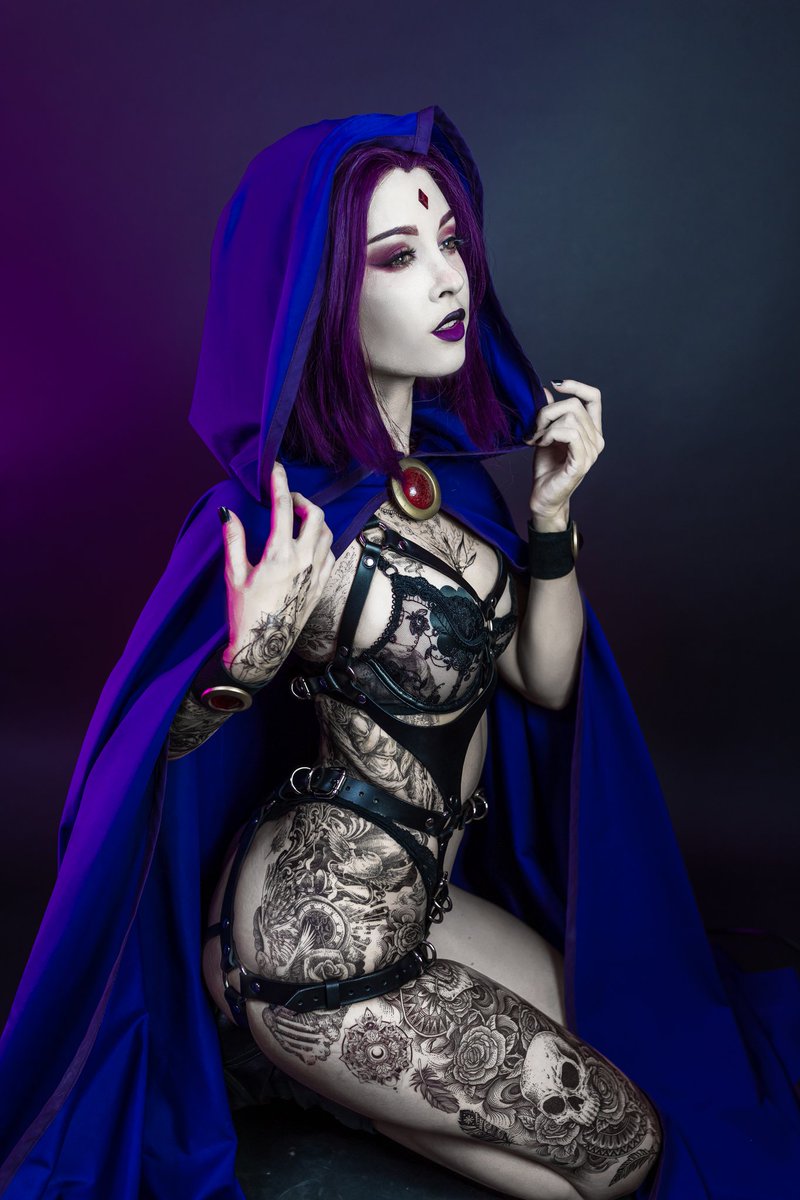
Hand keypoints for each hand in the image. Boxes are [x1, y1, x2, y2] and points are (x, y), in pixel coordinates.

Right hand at [219, 462, 334, 686]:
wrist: (264, 648)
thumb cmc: (245, 613)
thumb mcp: (234, 576)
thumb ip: (234, 540)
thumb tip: (228, 512)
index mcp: (279, 555)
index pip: (284, 507)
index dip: (280, 482)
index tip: (276, 468)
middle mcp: (304, 561)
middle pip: (315, 515)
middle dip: (302, 500)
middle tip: (288, 499)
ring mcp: (317, 573)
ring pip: (327, 533)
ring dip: (314, 520)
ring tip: (298, 519)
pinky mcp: (323, 585)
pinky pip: (331, 553)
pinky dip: (323, 541)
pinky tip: (310, 543)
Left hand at [523, 379, 604, 526]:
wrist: (543, 496)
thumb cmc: (546, 467)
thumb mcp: (545, 433)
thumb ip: (549, 413)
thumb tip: (545, 389)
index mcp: (591, 430)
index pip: (594, 397)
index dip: (577, 386)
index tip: (556, 385)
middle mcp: (596, 439)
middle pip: (574, 405)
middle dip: (548, 412)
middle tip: (535, 428)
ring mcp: (592, 451)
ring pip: (570, 418)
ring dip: (546, 425)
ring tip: (537, 438)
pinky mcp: (582, 462)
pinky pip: (570, 433)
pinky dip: (551, 434)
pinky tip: (541, 443)